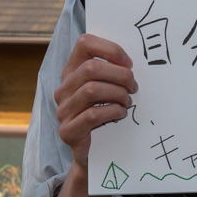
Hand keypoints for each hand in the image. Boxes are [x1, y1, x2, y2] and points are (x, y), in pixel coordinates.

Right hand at [53, 34, 137, 168]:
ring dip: (117, 94)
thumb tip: (132, 62)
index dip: (110, 49)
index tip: (129, 63)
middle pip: (90, 68)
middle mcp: (63, 88)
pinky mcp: (67, 131)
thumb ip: (114, 71)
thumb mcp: (109, 88)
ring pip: (91, 90)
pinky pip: (92, 115)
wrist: (94, 153)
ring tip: (127, 101)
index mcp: (72, 71)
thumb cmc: (106, 115)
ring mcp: (63, 110)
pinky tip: (121, 114)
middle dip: (120, 75)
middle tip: (134, 86)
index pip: (84, 43)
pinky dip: (112, 111)